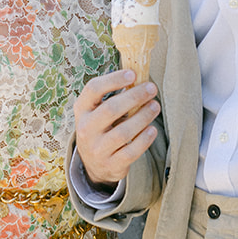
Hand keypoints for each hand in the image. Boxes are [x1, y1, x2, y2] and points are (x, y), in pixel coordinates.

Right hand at [74, 69, 159, 186]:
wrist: (94, 164)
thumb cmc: (101, 128)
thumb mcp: (97, 112)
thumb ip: (113, 97)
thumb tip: (140, 78)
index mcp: (82, 110)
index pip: (93, 89)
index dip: (113, 80)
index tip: (133, 74)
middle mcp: (85, 129)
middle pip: (110, 109)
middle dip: (134, 97)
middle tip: (152, 89)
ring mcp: (97, 149)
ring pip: (123, 132)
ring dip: (143, 117)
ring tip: (155, 106)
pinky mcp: (111, 164)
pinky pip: (130, 152)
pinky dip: (144, 140)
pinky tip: (152, 129)